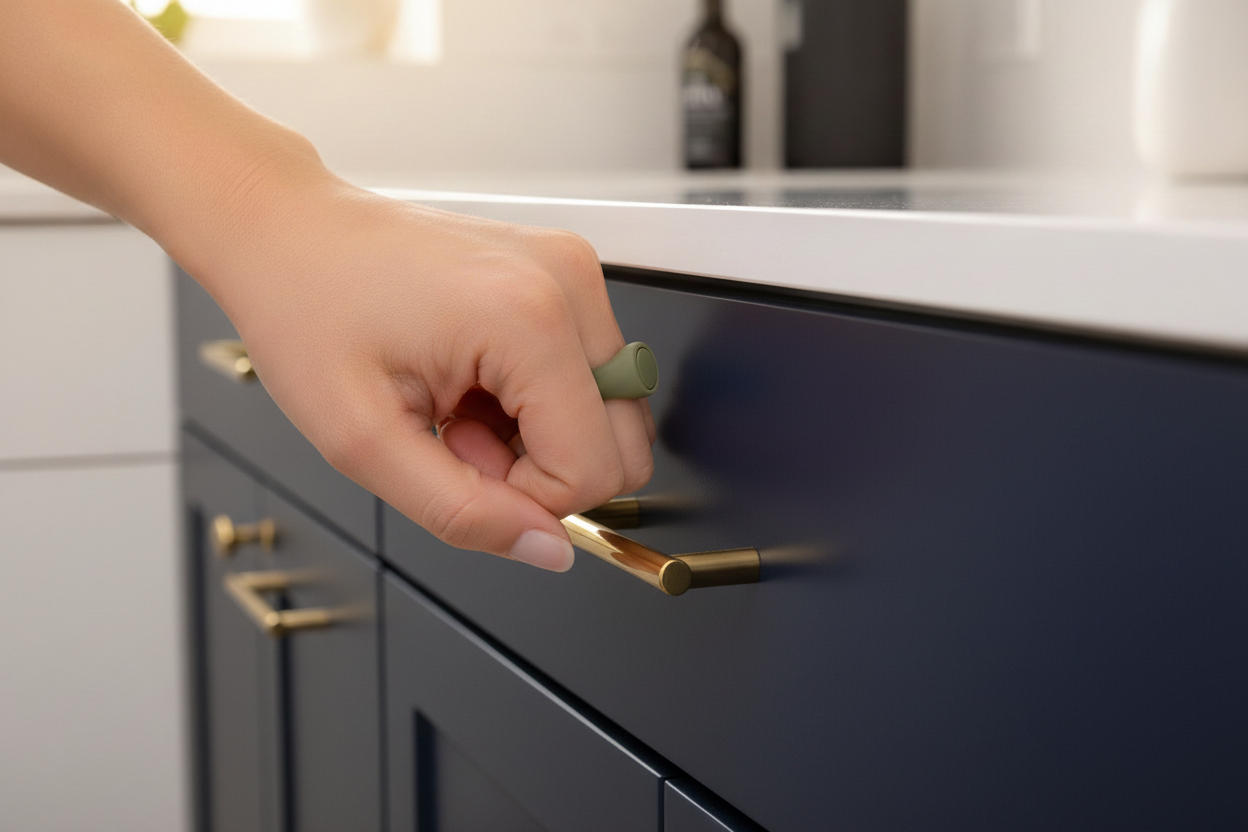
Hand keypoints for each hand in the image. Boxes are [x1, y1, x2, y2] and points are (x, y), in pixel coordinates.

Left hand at [199, 173, 654, 571]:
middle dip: (541, 467)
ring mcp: (573, 270)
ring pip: (611, 414)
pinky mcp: (566, 272)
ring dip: (539, 434)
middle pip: (622, 442)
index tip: (456, 459)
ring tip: (460, 404)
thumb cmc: (309, 310)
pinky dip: (538, 399)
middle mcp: (568, 283)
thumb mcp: (362, 440)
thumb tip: (549, 550)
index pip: (593, 468)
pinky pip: (591, 375)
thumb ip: (462, 512)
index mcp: (528, 318)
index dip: (525, 497)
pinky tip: (474, 380)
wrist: (290, 232)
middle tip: (460, 436)